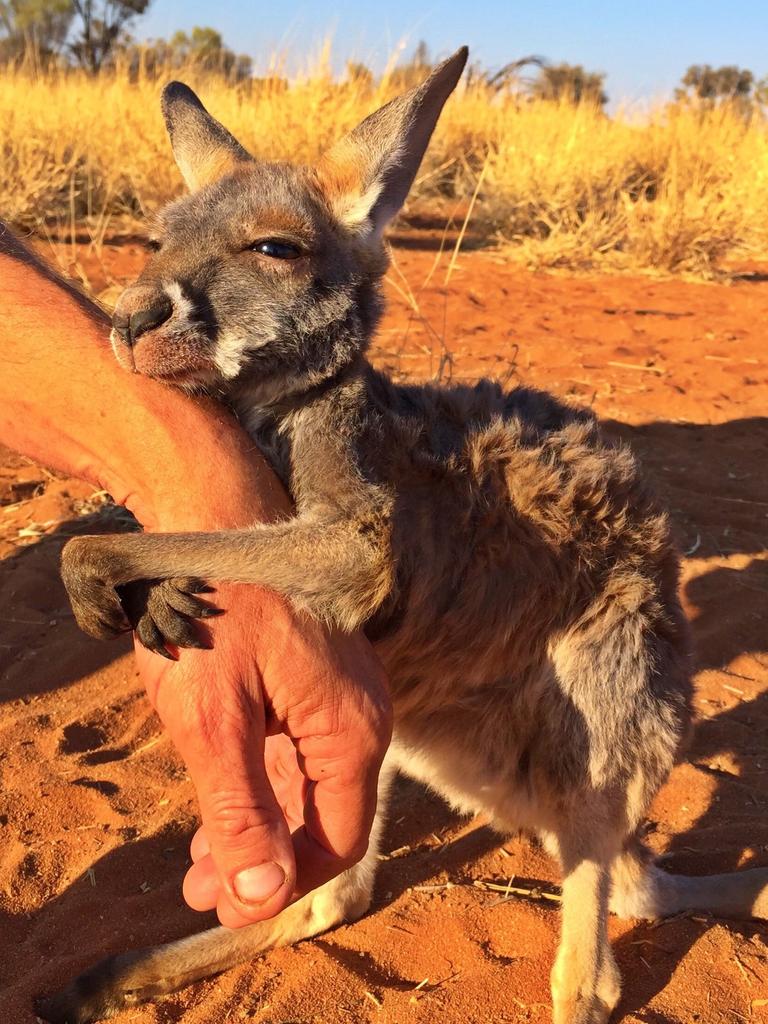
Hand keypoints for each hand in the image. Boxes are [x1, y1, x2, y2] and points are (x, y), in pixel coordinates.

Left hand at [135, 582, 391, 927]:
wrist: (211, 520)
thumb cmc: (210, 611)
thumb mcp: (213, 719)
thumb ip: (242, 810)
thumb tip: (263, 897)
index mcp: (351, 728)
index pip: (336, 838)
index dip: (283, 884)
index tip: (225, 905)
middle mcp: (360, 715)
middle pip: (325, 816)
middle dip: (265, 860)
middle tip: (199, 888)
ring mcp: (340, 696)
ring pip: (309, 786)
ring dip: (260, 826)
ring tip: (200, 860)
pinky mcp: (315, 683)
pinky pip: (299, 751)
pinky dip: (262, 784)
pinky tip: (222, 803)